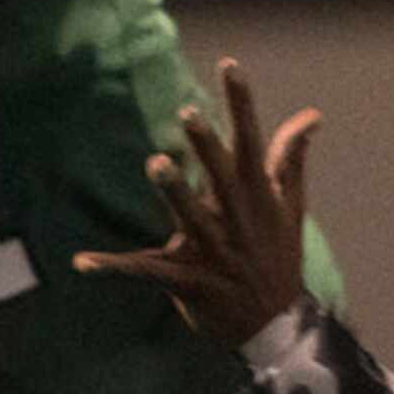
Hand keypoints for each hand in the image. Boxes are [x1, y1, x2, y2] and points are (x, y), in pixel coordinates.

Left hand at [73, 58, 322, 347]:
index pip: (251, 141)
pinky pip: (145, 273)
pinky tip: (82, 262)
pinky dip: (112, 268)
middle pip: (221, 176)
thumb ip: (291, 158)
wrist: (276, 327)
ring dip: (174, 192)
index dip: (241, 103)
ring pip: (191, 217)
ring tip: (156, 164)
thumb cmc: (278, 257)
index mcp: (258, 197)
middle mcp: (236, 219)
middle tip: (188, 113)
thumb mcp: (291, 207)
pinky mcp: (188, 281)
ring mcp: (213, 251)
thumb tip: (311, 114)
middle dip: (207, 146)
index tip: (230, 65)